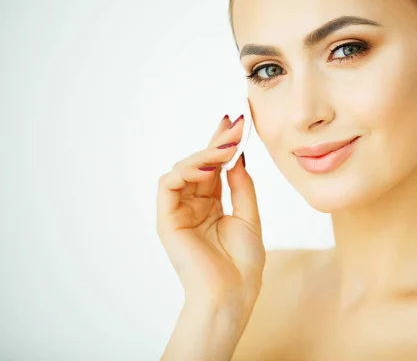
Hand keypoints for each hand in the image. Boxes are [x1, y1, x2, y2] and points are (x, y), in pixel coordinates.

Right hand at [156, 115, 264, 309]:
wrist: (231, 295)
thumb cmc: (242, 264)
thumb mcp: (249, 217)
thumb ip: (241, 187)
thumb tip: (237, 157)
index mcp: (211, 206)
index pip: (215, 168)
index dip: (224, 145)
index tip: (238, 123)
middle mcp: (193, 205)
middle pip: (201, 164)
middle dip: (217, 142)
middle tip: (234, 123)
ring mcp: (178, 211)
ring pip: (183, 169)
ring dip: (205, 154)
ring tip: (227, 146)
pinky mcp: (167, 219)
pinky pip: (169, 184)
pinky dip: (186, 170)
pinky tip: (209, 167)